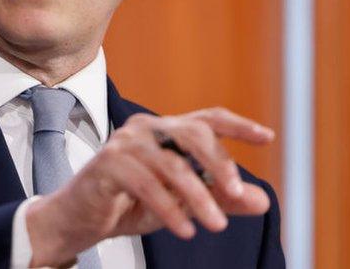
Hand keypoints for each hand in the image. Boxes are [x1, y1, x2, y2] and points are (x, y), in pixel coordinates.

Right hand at [25, 107, 274, 266]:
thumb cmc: (130, 202)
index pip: (207, 119)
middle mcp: (147, 129)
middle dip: (220, 164)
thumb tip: (263, 200)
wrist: (81, 218)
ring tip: (215, 225)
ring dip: (198, 198)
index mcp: (166, 131)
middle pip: (194, 133)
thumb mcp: (183, 202)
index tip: (268, 138)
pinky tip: (185, 229)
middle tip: (238, 193)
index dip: (238, 126)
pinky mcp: (108, 164)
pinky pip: (147, 184)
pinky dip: (169, 209)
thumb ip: (221, 198)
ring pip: (173, 165)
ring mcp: (125, 143)